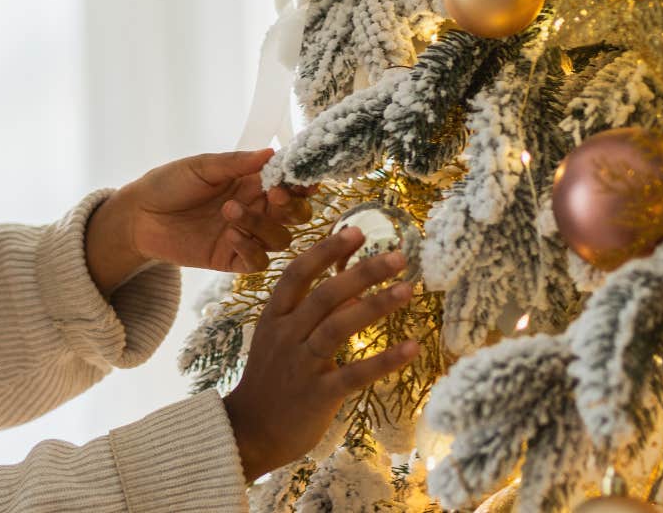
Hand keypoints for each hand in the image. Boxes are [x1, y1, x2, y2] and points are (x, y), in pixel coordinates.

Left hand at [119, 148, 317, 273]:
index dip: (300, 183)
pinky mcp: (231, 259)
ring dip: (262, 224)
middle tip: (273, 194)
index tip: (302, 180)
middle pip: (295, 215)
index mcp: (252, 182)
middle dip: (292, 206)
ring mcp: (246, 236)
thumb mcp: (202, 167)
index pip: (289, 185)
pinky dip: (250, 249)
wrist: (138, 216)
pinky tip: (230, 236)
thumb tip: (272, 152)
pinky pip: (258, 262)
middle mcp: (255, 209)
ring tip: (229, 210)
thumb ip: (236, 163)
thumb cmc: (169, 184)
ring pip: (280, 239)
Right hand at [220, 227, 417, 480]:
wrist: (249, 433)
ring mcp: (301, 365)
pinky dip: (385, 359)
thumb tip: (354, 284)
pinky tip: (412, 347)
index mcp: (274, 317)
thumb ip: (313, 312)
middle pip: (324, 294)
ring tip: (408, 288)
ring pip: (338, 326)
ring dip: (376, 305)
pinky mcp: (318, 395)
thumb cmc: (271, 382)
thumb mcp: (281, 339)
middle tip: (397, 255)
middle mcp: (285, 336)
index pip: (298, 274)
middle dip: (362, 271)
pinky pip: (355, 373)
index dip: (326, 250)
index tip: (356, 231)